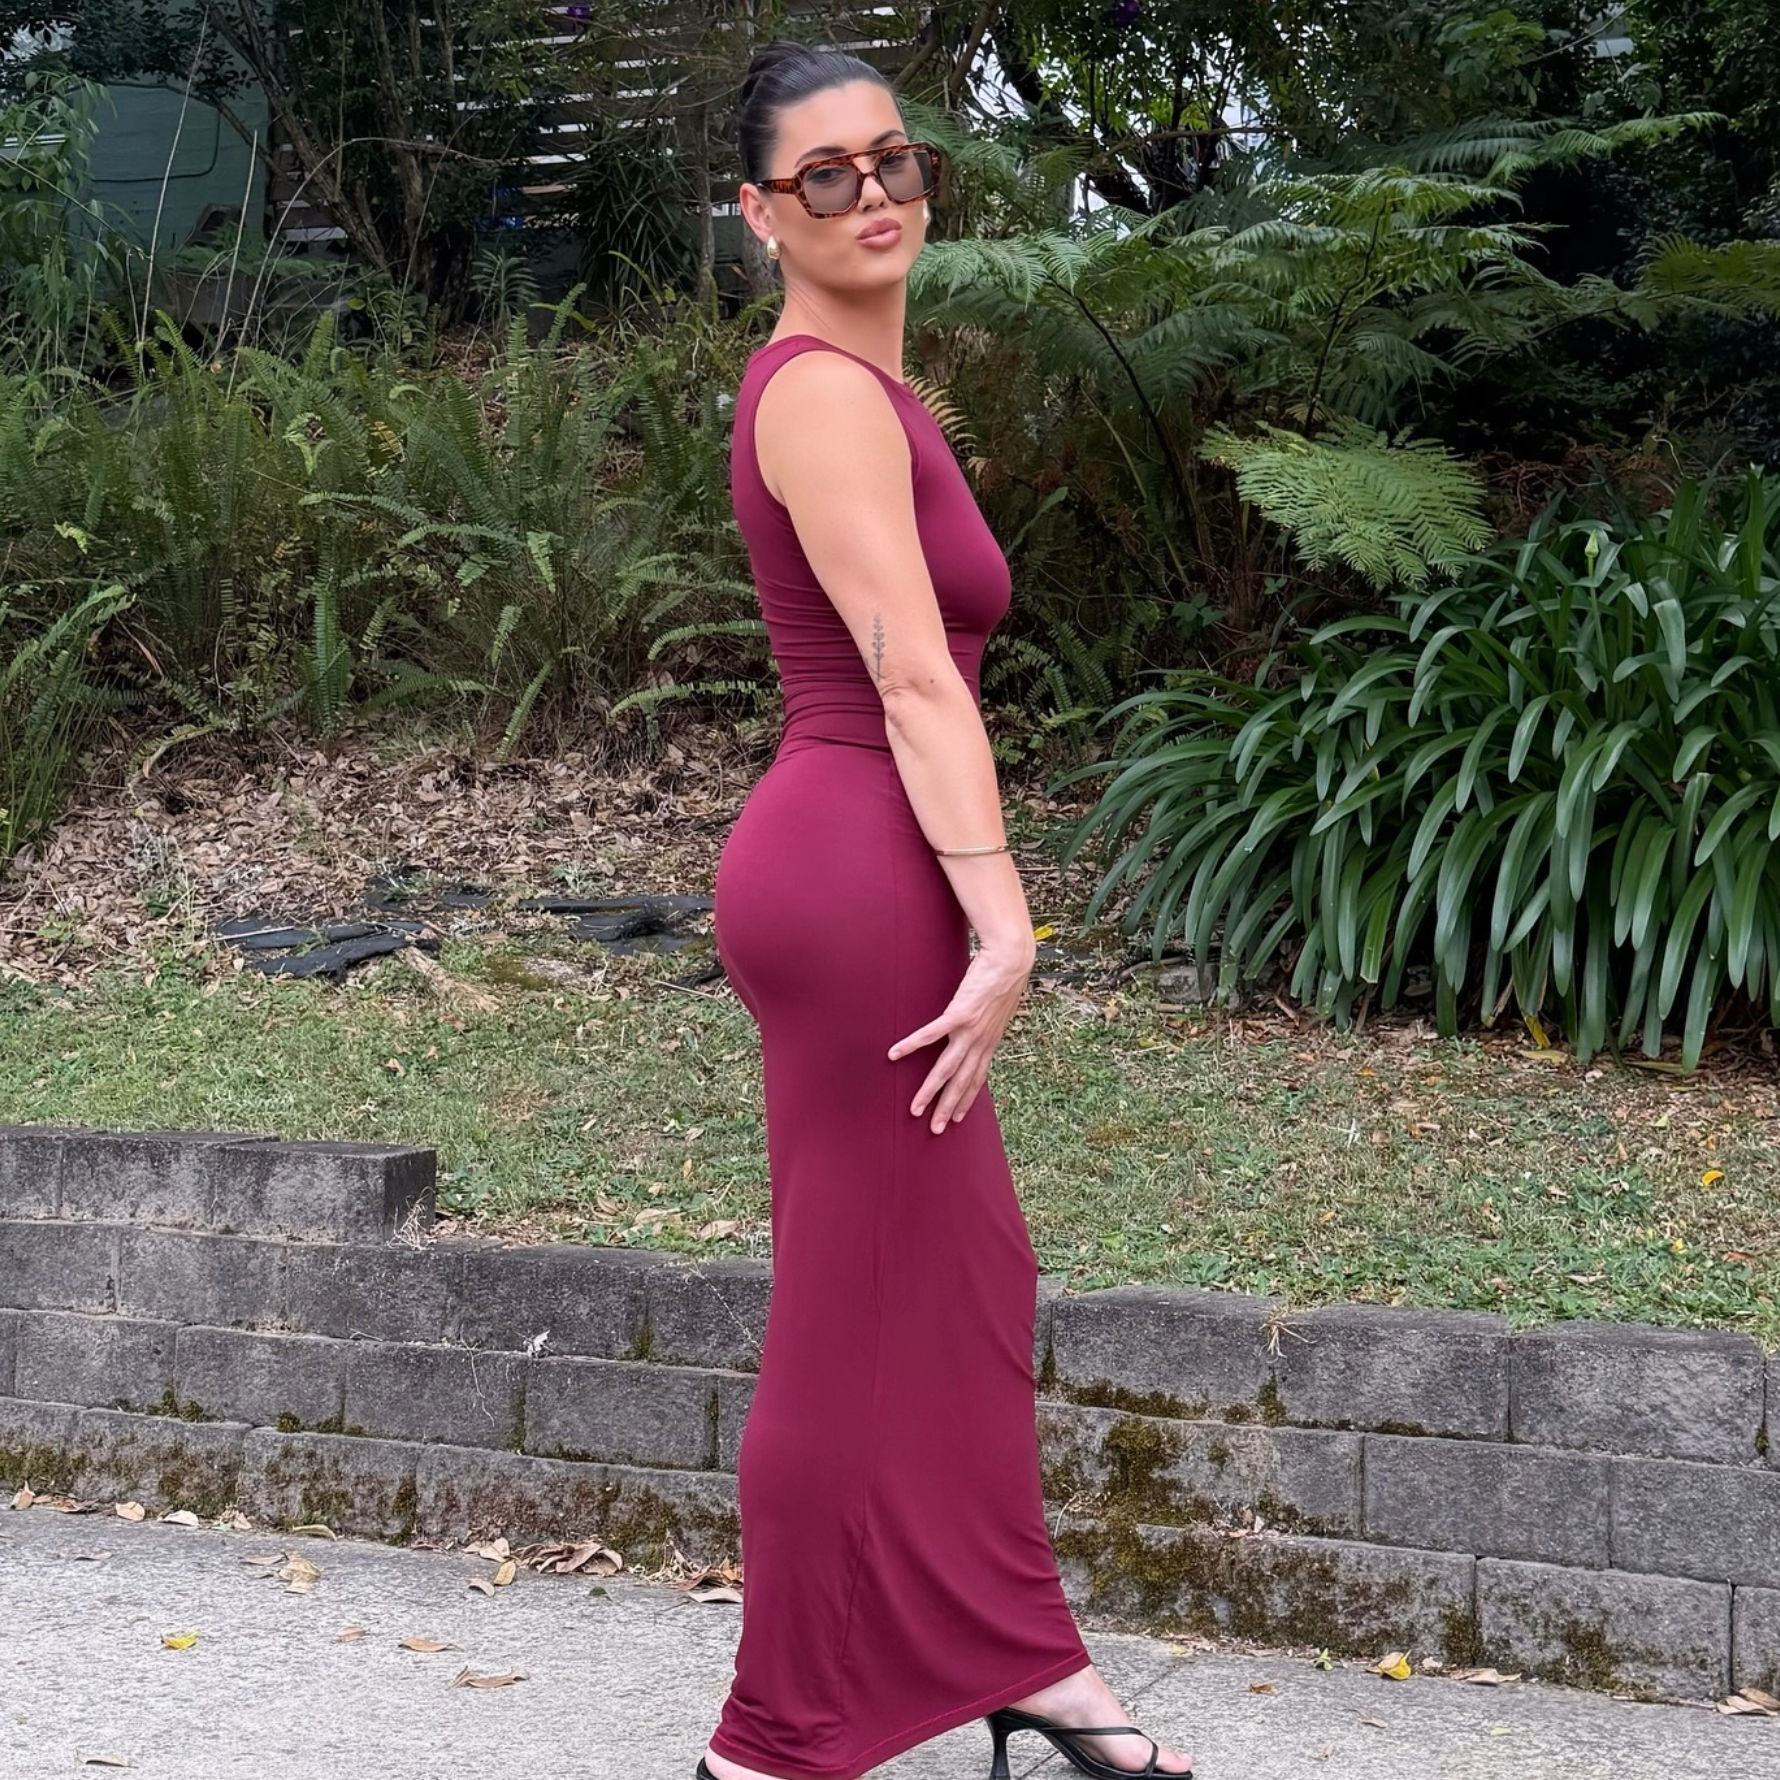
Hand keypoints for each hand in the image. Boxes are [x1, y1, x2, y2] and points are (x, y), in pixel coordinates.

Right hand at [887, 939, 1034, 1132]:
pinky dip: (911, 1046)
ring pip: (946, 1069)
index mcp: (990, 1040)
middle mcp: (981, 1041)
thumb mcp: (999, 1007)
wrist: (1012, 960)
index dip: (967, 1099)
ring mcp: (970, 1030)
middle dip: (948, 1108)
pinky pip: (930, 1035)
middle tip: (936, 1129)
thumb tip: (981, 1023)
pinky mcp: (959, 1014)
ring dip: (930, 1091)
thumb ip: (988, 1020)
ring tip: (915, 1109)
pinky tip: (895, 1054)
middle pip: (961, 1082)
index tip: (958, 1117)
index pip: (978, 1078)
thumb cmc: (1005, 977)